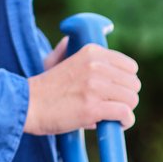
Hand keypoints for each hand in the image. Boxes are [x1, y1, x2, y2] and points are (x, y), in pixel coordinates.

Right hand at [24, 40, 139, 134]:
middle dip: (126, 97)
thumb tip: (74, 36)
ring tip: (111, 115)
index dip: (125, 83)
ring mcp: (95, 86)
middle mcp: (95, 66)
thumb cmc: (46, 87)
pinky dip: (125, 122)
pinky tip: (116, 124)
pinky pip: (125, 113)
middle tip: (112, 105)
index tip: (115, 91)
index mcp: (91, 52)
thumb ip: (70, 48)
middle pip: (134, 84)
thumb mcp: (58, 58)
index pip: (130, 67)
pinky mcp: (93, 107)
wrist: (28, 104)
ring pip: (132, 99)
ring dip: (126, 111)